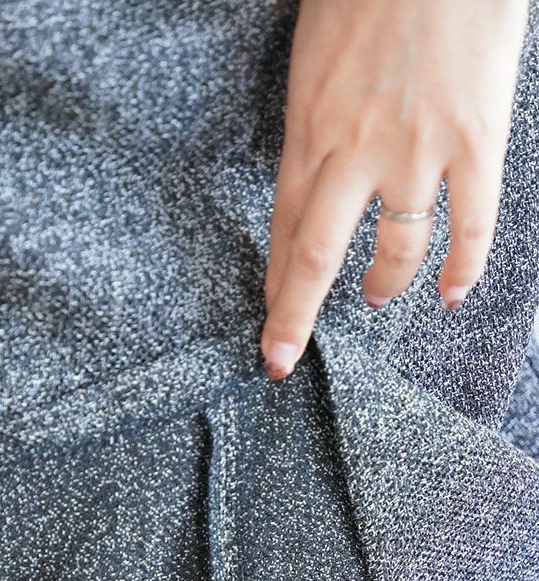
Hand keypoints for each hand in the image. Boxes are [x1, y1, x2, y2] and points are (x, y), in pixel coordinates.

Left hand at [260, 0, 529, 380]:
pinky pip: (473, 223)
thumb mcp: (314, 58)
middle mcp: (355, 154)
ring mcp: (418, 152)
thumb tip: (315, 165)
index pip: (282, 232)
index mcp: (308, 132)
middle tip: (285, 360)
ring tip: (379, 296)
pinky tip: (455, 293)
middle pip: (316, 260)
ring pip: (398, 250)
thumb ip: (314, 121)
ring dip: (386, 284)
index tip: (267, 329)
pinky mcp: (476, 140)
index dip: (274, 289)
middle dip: (296, 320)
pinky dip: (466, 266)